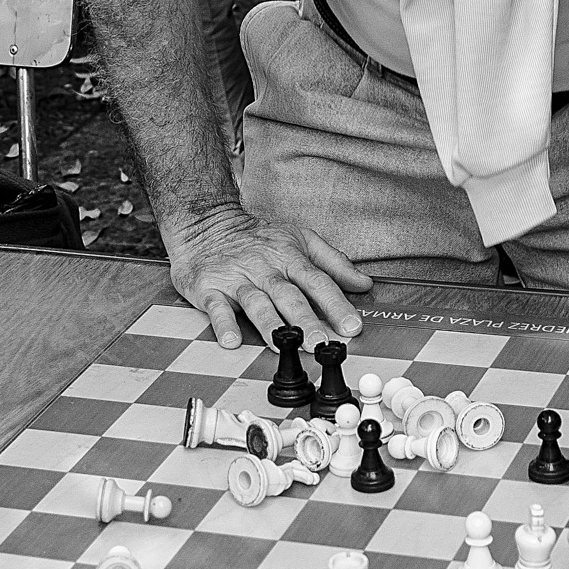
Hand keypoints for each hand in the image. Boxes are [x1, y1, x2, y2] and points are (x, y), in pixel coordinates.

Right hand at [165, 203, 370, 348]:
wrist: (205, 223)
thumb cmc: (256, 237)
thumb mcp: (299, 239)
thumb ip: (333, 262)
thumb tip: (363, 283)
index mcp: (288, 255)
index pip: (317, 281)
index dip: (335, 304)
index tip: (351, 326)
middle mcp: (264, 267)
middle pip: (288, 295)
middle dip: (305, 320)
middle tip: (320, 343)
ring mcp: (236, 278)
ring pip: (256, 302)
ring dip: (271, 325)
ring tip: (284, 345)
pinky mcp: (209, 288)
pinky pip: (217, 308)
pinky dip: (224, 324)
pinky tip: (232, 341)